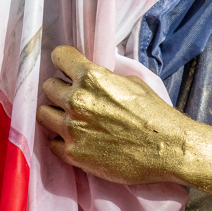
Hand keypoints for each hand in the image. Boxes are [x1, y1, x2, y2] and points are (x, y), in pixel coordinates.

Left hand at [36, 46, 186, 185]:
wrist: (168, 148)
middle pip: (48, 87)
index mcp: (91, 77)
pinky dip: (62, 141)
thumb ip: (105, 77)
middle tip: (73, 98)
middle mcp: (76, 100)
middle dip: (60, 90)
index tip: (67, 68)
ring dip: (55, 114)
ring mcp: (72, 129)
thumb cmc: (155, 113)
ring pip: (43, 114)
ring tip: (70, 119)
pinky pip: (52, 143)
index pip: (58, 56)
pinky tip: (78, 140)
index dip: (63, 61)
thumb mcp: (132, 82)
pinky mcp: (73, 154)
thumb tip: (91, 73)